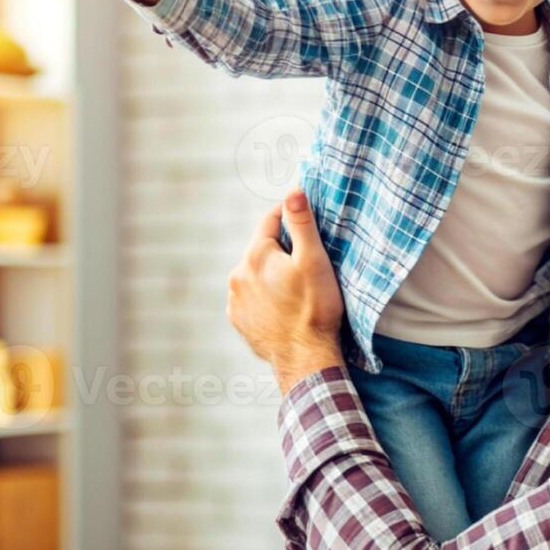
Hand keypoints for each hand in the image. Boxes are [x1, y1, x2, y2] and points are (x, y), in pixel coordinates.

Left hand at [227, 190, 345, 393]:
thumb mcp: (314, 261)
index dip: (289, 215)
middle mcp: (237, 274)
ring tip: (296, 285)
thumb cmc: (315, 308)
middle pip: (261, 248)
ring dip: (270, 273)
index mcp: (255, 255)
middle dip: (281, 248)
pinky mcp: (238, 319)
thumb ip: (302, 224)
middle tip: (306, 258)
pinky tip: (283, 305)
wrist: (305, 358)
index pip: (270, 220)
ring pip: (254, 273)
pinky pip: (250, 297)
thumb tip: (293, 191)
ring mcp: (234, 299)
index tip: (304, 216)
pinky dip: (264, 295)